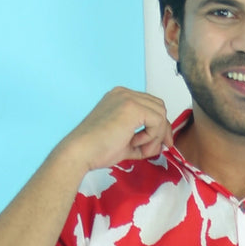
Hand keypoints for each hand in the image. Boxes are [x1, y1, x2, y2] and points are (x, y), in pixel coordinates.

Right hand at [59, 87, 174, 172]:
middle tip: (155, 149)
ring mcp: (127, 98)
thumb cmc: (98, 149)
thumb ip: (144, 140)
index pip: (150, 106)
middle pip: (159, 107)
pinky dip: (152, 136)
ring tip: (140, 148)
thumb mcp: (127, 142)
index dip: (158, 126)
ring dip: (156, 135)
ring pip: (160, 113)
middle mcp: (124, 93)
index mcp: (120, 98)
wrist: (81, 152)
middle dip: (162, 130)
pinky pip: (157, 121)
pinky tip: (137, 144)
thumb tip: (163, 143)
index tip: (159, 144)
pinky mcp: (131, 107)